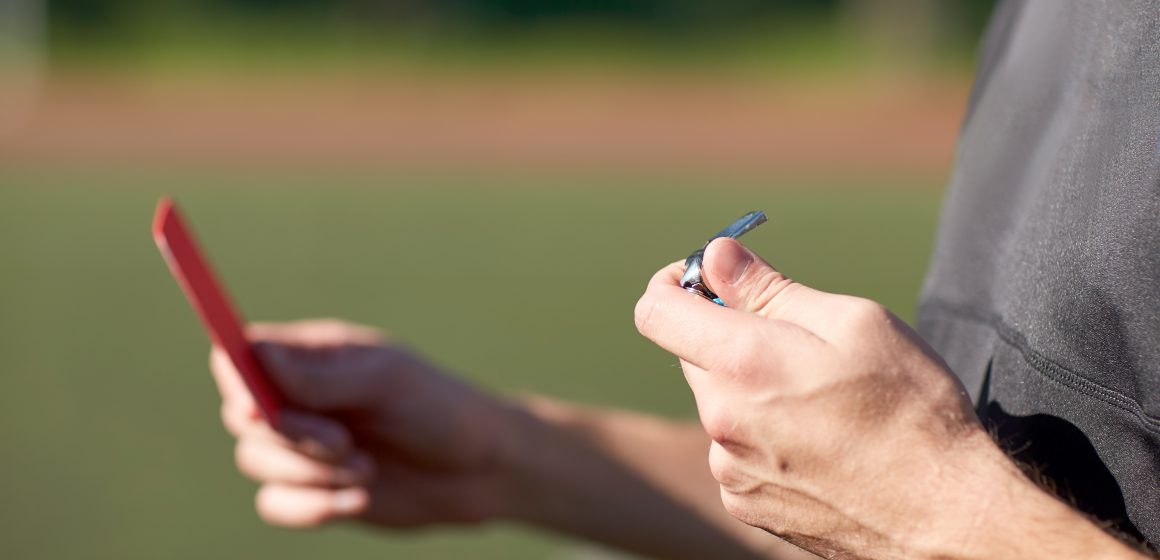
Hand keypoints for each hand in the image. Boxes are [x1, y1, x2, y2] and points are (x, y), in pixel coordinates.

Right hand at [212, 320, 514, 528]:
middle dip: (288, 436)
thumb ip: (320, 375)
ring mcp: (303, 444)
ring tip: (367, 470)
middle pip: (241, 414)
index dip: (238, 381)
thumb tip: (252, 352)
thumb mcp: (386, 382)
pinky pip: (274, 503)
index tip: (261, 409)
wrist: (480, 471)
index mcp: (315, 355)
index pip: (242, 355)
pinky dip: (312, 507)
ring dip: (309, 474)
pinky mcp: (313, 489)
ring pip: (254, 461)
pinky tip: (362, 501)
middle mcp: (300, 397)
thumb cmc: (440, 409)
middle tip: (344, 443)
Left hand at [633, 238, 1137, 558]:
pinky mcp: (743, 503)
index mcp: (742, 361)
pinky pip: (733, 449)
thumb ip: (769, 287)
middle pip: (692, 354)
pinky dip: (760, 435)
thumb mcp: (853, 322)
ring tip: (819, 400)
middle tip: (796, 341)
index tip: (707, 280)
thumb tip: (715, 256)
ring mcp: (728, 466)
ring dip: (749, 389)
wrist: (942, 513)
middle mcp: (720, 417)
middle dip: (729, 335)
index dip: (674, 283)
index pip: (656, 310)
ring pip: (717, 403)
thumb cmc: (910, 407)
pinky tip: (817, 442)